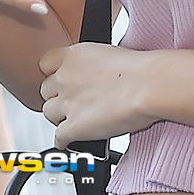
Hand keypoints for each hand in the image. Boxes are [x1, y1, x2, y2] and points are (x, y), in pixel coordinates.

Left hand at [40, 43, 155, 147]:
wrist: (149, 85)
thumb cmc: (138, 69)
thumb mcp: (107, 53)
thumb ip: (89, 64)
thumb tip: (90, 74)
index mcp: (73, 55)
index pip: (45, 63)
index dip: (53, 73)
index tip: (61, 79)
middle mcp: (65, 77)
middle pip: (45, 91)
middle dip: (57, 96)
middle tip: (72, 100)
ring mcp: (67, 102)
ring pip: (48, 114)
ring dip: (60, 118)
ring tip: (75, 118)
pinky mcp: (73, 127)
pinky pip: (58, 139)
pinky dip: (65, 141)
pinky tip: (73, 139)